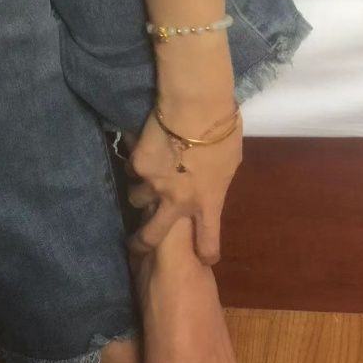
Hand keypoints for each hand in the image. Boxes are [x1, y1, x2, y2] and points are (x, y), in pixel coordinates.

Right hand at [125, 100, 242, 266]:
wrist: (196, 107)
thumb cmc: (223, 132)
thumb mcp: (230, 164)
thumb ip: (216, 182)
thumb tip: (208, 184)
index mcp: (207, 202)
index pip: (208, 241)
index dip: (206, 252)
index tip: (203, 256)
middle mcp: (177, 201)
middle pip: (153, 236)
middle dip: (143, 243)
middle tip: (138, 244)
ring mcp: (154, 185)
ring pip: (137, 200)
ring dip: (141, 194)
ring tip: (145, 181)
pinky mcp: (138, 165)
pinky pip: (133, 171)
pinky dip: (137, 166)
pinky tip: (144, 152)